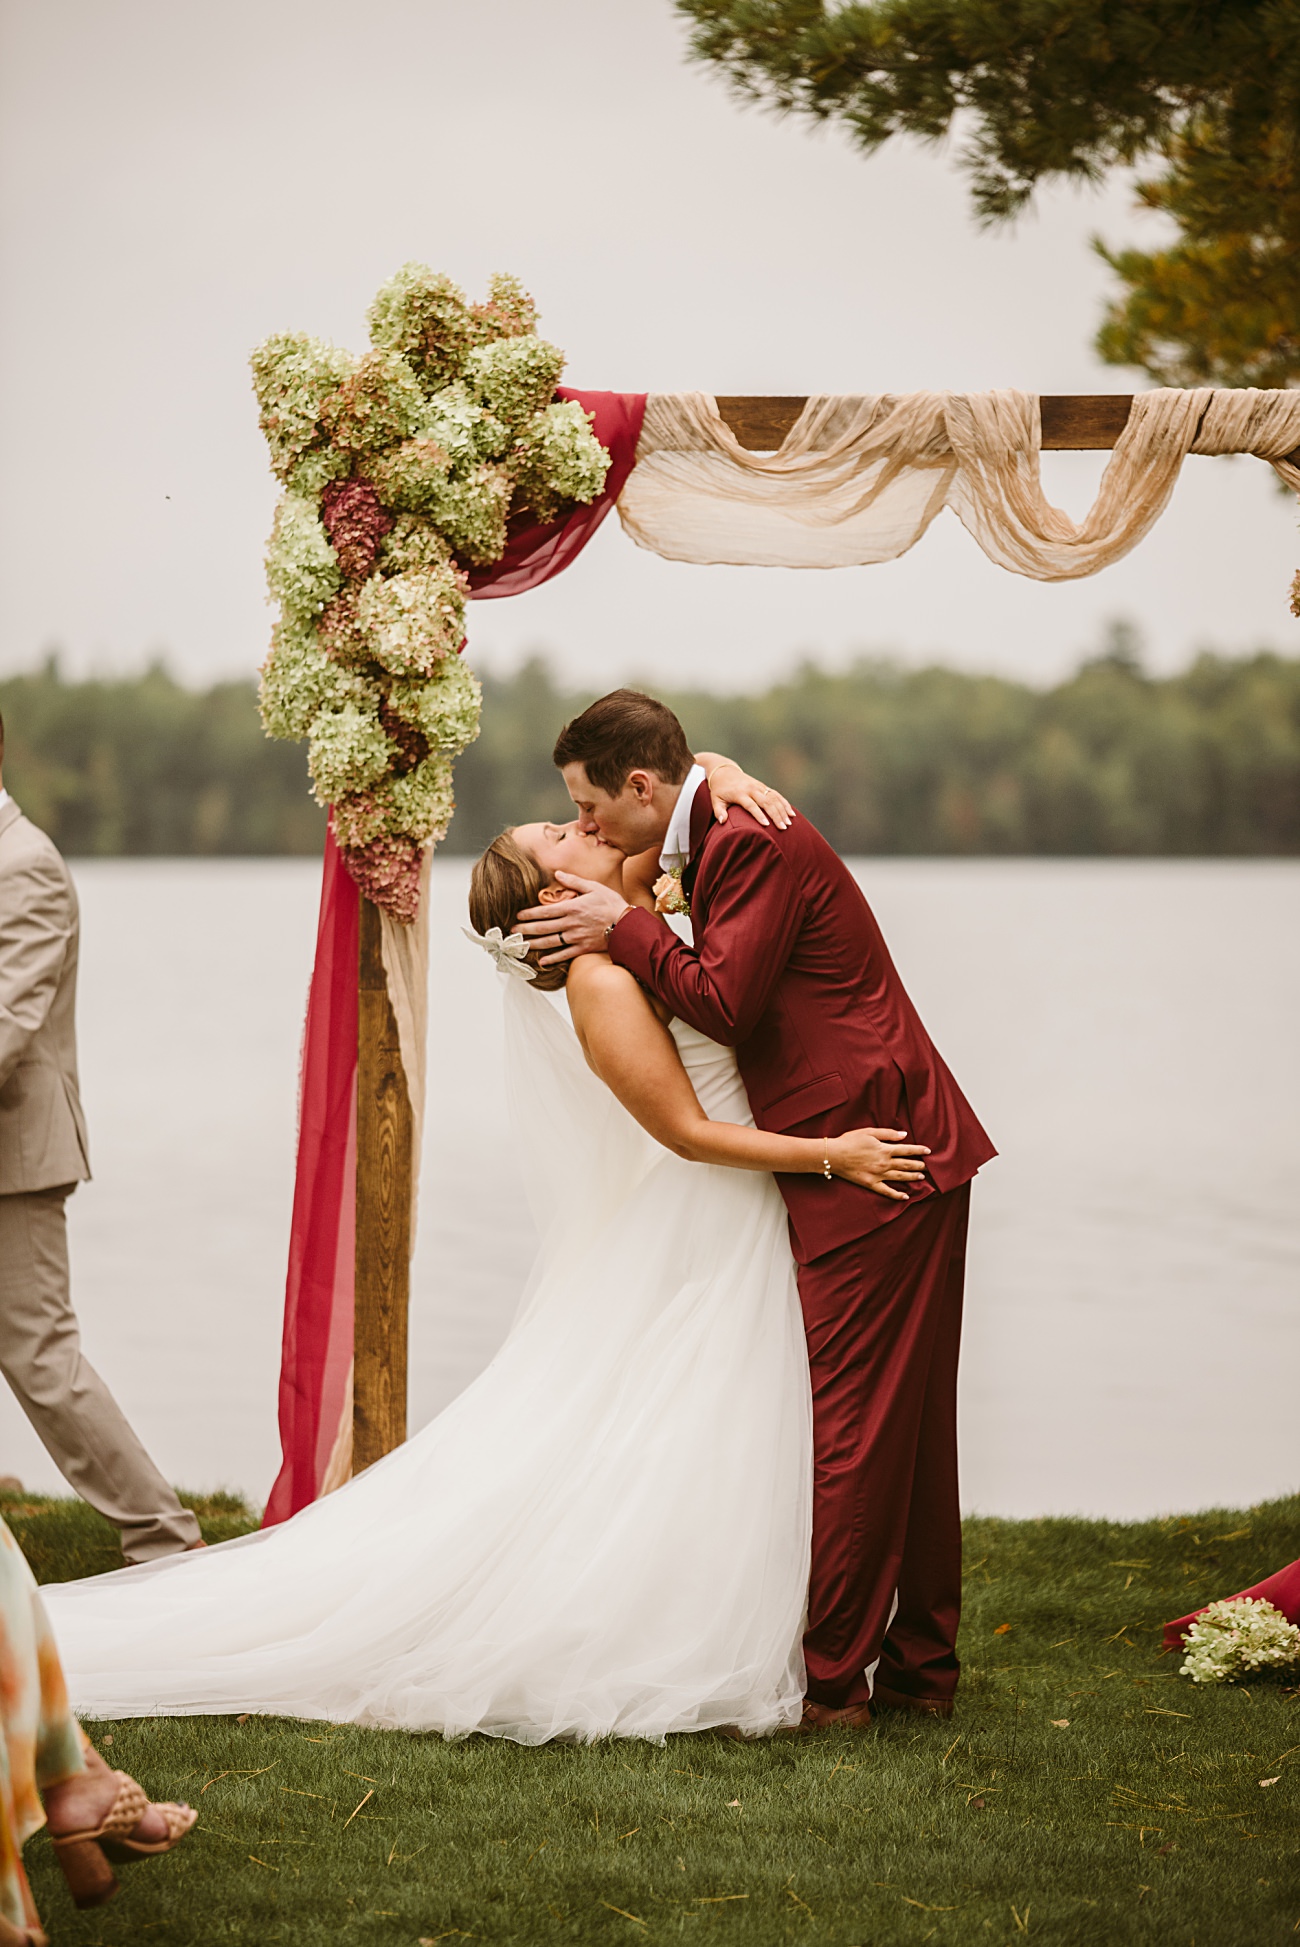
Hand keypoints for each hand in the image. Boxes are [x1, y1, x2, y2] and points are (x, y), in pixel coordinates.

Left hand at [515, 874, 629, 965]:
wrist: (628, 924)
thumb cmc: (611, 903)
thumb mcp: (593, 887)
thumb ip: (574, 881)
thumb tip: (557, 874)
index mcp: (572, 907)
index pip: (545, 911)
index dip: (530, 914)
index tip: (519, 915)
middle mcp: (571, 923)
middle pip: (543, 927)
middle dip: (526, 930)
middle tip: (512, 932)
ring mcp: (576, 937)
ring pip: (550, 942)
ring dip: (534, 944)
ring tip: (521, 945)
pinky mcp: (583, 948)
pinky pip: (564, 955)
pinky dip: (552, 959)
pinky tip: (542, 961)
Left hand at [705, 758, 795, 830]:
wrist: (724, 772)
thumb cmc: (719, 790)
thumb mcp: (715, 800)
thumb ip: (719, 811)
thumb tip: (722, 821)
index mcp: (739, 793)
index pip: (751, 805)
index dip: (759, 815)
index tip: (766, 825)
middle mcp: (751, 789)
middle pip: (766, 802)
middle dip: (776, 815)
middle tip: (783, 828)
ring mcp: (759, 786)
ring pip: (774, 798)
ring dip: (783, 810)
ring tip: (789, 823)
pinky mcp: (763, 786)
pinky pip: (776, 794)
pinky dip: (784, 803)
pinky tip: (791, 813)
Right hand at [827, 1128, 930, 1200]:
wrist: (834, 1155)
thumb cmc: (850, 1141)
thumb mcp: (869, 1132)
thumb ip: (888, 1134)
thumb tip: (904, 1135)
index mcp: (885, 1149)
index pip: (907, 1150)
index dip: (919, 1150)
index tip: (928, 1151)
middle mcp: (884, 1163)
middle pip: (906, 1164)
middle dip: (918, 1165)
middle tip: (928, 1166)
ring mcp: (878, 1175)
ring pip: (900, 1177)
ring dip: (912, 1177)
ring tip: (921, 1177)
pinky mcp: (871, 1184)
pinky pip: (887, 1191)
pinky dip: (897, 1194)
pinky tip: (906, 1196)